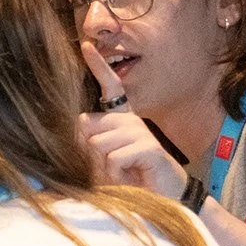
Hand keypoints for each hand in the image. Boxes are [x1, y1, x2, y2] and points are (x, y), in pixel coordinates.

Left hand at [75, 40, 186, 197]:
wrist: (164, 200)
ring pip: (98, 143)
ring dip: (104, 167)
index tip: (87, 46)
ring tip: (122, 174)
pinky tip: (131, 176)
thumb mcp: (104, 161)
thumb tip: (81, 123)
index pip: (111, 89)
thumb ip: (90, 143)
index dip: (99, 67)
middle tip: (110, 168)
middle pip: (88, 126)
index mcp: (121, 121)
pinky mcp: (149, 147)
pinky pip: (115, 157)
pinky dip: (116, 173)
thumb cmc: (131, 181)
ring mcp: (141, 133)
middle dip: (90, 153)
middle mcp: (131, 121)